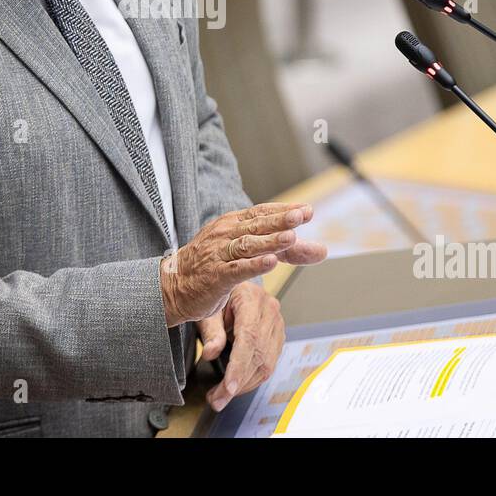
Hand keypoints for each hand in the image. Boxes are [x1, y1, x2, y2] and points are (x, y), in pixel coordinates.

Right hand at [160, 202, 324, 326]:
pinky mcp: (215, 276)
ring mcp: (219, 254)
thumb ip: (283, 250)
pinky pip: (236, 269)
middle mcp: (225, 234)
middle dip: (281, 220)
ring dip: (269, 241)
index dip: (284, 210)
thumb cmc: (213, 267)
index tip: (307, 209)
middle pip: (257, 224)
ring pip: (248, 245)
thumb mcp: (247, 253)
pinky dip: (253, 265)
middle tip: (302, 214)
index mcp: (232, 224)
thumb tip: (321, 250)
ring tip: (290, 237)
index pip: (261, 212)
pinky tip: (270, 263)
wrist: (174, 286)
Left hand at [197, 281, 284, 411]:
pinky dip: (251, 379)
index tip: (229, 386)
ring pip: (266, 364)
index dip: (239, 365)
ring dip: (243, 385)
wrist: (232, 288)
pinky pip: (268, 364)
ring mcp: (277, 324)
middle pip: (258, 355)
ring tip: (221, 396)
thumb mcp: (208, 309)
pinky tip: (235, 386)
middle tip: (217, 399)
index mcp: (252, 299)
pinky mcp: (277, 337)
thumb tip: (210, 353)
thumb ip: (211, 331)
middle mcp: (270, 311)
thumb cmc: (218, 296)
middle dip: (237, 382)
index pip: (249, 337)